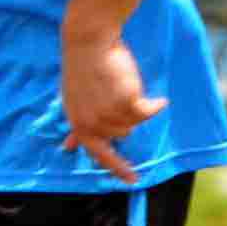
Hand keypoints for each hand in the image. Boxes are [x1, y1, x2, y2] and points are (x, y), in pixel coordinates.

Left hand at [58, 32, 163, 183]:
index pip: (97, 154)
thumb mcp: (73, 102)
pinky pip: (149, 111)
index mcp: (77, 123)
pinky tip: (157, 99)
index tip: (133, 180)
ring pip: (135, 123)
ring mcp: (109, 115)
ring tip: (125, 87)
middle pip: (123, 134)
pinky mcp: (127, 104)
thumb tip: (68, 148)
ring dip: (136, 107)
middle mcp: (92, 123)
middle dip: (125, 116)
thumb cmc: (83, 70)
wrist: (89, 44)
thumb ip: (77, 126)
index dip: (117, 168)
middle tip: (118, 94)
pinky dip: (155, 105)